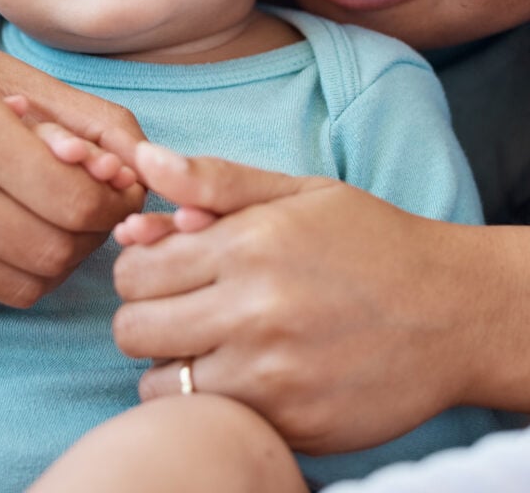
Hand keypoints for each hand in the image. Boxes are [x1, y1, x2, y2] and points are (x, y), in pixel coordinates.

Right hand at [0, 0, 143, 307]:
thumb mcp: (4, 69)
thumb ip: (83, 115)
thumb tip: (143, 165)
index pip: (73, 201)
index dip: (114, 202)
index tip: (120, 187)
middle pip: (52, 252)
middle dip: (91, 235)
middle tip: (91, 204)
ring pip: (17, 286)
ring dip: (53, 260)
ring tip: (50, 217)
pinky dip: (5, 272)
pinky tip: (1, 229)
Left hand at [113, 142, 484, 453]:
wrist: (449, 311)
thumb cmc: (367, 241)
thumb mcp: (296, 192)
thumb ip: (213, 180)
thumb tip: (144, 159)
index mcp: (249, 244)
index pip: (135, 269)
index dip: (142, 267)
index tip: (167, 269)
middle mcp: (253, 311)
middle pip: (133, 329)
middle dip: (146, 316)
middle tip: (181, 307)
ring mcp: (271, 376)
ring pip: (158, 385)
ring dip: (171, 365)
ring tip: (209, 344)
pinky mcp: (290, 423)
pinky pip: (208, 420)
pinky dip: (208, 402)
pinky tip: (240, 374)